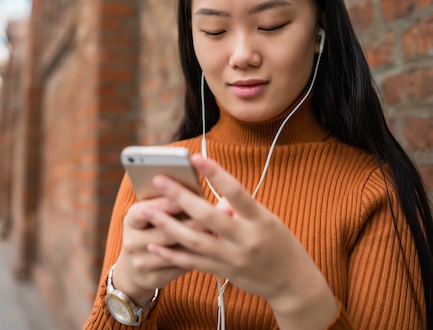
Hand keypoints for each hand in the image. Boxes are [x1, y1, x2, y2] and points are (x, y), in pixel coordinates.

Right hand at [113, 195, 210, 305]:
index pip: (143, 211)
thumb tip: (196, 193)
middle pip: (163, 233)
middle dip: (189, 224)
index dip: (162, 205)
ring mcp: (141, 262)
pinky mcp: (153, 278)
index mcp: (130, 220)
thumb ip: (169, 203)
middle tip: (210, 216)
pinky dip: (195, 257)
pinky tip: (210, 250)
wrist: (134, 267)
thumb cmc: (151, 230)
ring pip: (174, 252)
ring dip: (195, 242)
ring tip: (215, 232)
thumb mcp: (150, 215)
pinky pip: (179, 267)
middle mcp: (132, 242)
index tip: (182, 199)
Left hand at [144, 155, 336, 327]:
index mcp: (260, 219)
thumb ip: (239, 208)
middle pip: (208, 216)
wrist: (292, 282)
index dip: (216, 174)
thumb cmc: (278, 242)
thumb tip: (213, 199)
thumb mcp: (267, 220)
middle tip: (159, 180)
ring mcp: (234, 258)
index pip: (236, 192)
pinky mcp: (224, 272)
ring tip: (146, 211)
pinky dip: (172, 254)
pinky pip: (193, 263)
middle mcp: (246, 239)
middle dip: (180, 197)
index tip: (196, 157)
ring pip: (194, 241)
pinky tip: (154, 245)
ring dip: (167, 225)